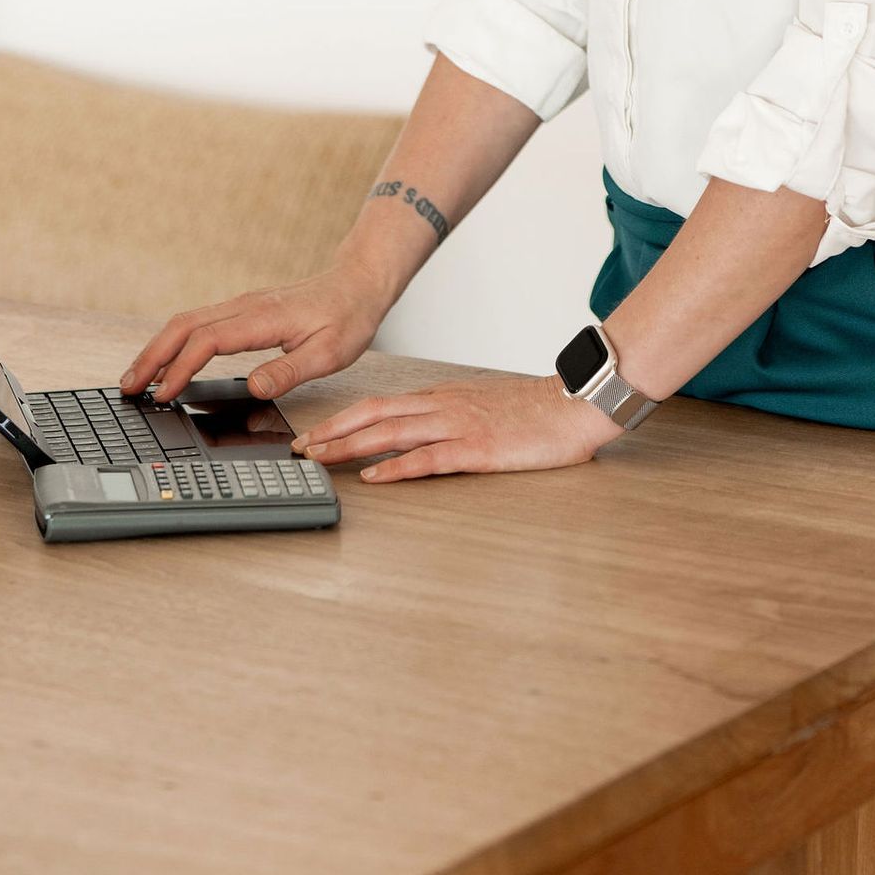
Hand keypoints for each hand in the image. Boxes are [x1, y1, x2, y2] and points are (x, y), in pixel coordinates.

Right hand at [120, 265, 387, 406]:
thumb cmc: (348, 317)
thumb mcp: (330, 353)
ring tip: (138, 379)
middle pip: (183, 325)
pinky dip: (176, 342)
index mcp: (263, 318)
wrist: (359, 283)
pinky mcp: (243, 311)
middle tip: (128, 387)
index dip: (181, 368)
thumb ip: (290, 370)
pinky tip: (170, 363)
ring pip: (187, 322)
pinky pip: (199, 324)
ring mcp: (242, 306)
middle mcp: (245, 307)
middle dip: (152, 356)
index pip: (208, 341)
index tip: (163, 394)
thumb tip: (252, 387)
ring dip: (159, 348)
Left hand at [292, 372, 623, 482]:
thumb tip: (418, 434)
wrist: (575, 404)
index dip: (342, 419)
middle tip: (299, 448)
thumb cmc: (534, 411)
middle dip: (333, 431)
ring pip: (392, 432)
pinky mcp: (478, 449)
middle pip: (375, 414)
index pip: (381, 404)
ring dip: (351, 447)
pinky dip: (397, 467)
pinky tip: (375, 477)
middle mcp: (444, 406)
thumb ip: (451, 416)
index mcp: (443, 398)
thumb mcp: (483, 407)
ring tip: (320, 460)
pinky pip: (429, 458)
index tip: (313, 433)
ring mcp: (460, 426)